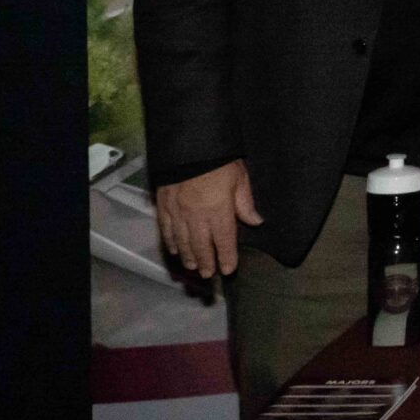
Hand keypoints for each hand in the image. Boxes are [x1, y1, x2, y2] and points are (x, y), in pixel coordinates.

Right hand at [154, 159, 261, 279]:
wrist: (189, 145)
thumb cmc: (219, 160)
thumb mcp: (240, 177)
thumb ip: (246, 203)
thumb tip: (256, 222)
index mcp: (218, 210)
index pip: (224, 241)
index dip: (226, 258)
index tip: (228, 269)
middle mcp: (197, 216)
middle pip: (201, 246)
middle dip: (206, 262)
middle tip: (208, 274)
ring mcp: (178, 212)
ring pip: (182, 241)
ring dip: (188, 256)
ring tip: (192, 267)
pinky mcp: (164, 204)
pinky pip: (166, 229)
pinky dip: (171, 242)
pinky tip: (175, 249)